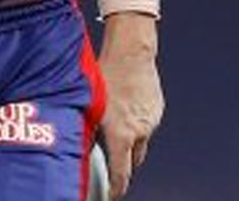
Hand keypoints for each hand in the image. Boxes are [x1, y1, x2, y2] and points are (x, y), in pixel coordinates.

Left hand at [96, 11, 162, 198]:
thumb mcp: (90, 106)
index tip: (112, 195)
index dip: (117, 189)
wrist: (131, 52)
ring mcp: (151, 120)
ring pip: (141, 139)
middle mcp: (140, 131)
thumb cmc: (108, 74)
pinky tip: (126, 106)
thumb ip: (88, 132)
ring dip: (131, 138)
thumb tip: (81, 147)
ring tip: (118, 121)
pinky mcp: (157, 108)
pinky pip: (147, 122)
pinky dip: (138, 121)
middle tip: (114, 161)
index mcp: (122, 135)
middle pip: (134, 160)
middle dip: (125, 164)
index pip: (122, 174)